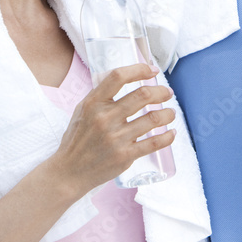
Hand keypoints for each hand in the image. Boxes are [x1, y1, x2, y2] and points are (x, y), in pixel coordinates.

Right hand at [51, 63, 175, 196]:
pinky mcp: (125, 156)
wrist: (70, 171)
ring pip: (153, 118)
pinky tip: (171, 133)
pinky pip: (153, 143)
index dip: (139, 69)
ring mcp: (116, 138)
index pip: (119, 77)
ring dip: (167, 113)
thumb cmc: (77, 139)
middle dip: (161, 92)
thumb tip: (126, 80)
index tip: (152, 70)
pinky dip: (167, 137)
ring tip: (170, 113)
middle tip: (167, 93)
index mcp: (93, 103)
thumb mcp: (82, 110)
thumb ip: (101, 96)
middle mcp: (105, 118)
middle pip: (142, 95)